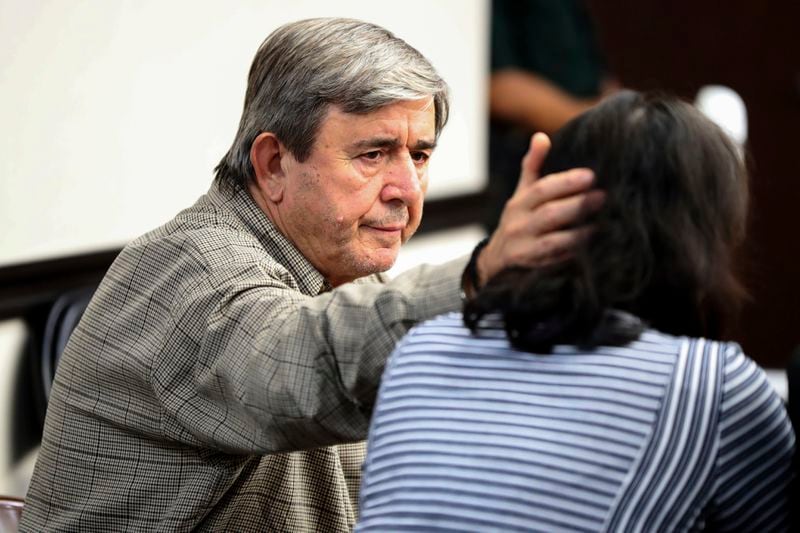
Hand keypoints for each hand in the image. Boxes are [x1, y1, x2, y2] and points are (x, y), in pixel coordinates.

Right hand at [475, 132, 604, 287]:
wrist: (497, 258)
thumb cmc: (520, 219)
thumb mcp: (522, 192)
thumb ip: (532, 165)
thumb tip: (541, 136)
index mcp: (519, 203)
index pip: (542, 189)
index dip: (566, 182)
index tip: (591, 175)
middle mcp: (518, 224)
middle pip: (549, 214)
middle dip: (577, 205)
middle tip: (603, 196)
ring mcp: (523, 247)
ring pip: (552, 240)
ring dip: (579, 232)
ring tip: (601, 223)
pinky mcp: (530, 266)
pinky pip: (554, 260)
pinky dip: (573, 252)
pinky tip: (591, 244)